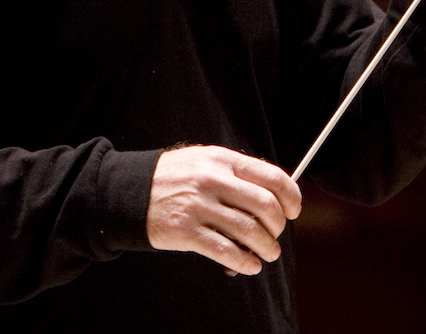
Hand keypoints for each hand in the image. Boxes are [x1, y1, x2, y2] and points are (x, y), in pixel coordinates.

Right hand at [146, 145, 301, 275]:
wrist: (131, 192)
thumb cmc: (176, 178)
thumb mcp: (206, 160)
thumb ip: (237, 173)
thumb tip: (276, 195)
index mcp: (222, 159)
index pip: (272, 176)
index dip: (291, 197)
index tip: (294, 211)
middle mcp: (213, 179)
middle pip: (265, 206)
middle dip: (278, 227)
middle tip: (276, 236)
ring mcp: (199, 206)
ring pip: (250, 231)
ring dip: (267, 248)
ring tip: (267, 253)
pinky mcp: (186, 232)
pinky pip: (227, 251)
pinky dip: (245, 262)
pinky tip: (249, 265)